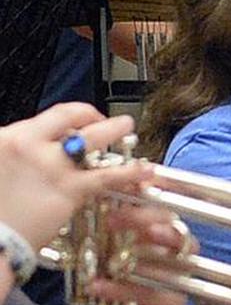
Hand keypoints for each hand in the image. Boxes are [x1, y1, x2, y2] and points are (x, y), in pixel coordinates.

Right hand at [0, 103, 151, 248]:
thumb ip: (12, 159)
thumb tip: (22, 160)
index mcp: (6, 139)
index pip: (44, 119)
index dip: (65, 117)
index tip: (74, 122)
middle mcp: (28, 145)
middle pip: (68, 117)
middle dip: (90, 114)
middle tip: (101, 118)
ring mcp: (52, 166)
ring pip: (92, 138)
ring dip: (114, 129)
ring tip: (128, 126)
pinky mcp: (69, 190)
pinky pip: (106, 176)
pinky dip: (128, 172)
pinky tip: (143, 169)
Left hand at [88, 204, 188, 304]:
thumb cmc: (121, 282)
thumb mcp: (115, 252)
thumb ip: (115, 229)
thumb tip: (99, 196)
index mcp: (169, 235)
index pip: (170, 210)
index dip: (157, 199)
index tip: (133, 187)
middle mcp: (181, 253)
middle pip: (175, 230)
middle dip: (145, 221)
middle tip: (113, 219)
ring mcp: (181, 277)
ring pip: (168, 261)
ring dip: (137, 257)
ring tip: (111, 256)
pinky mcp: (173, 302)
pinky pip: (151, 292)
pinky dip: (122, 289)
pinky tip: (98, 286)